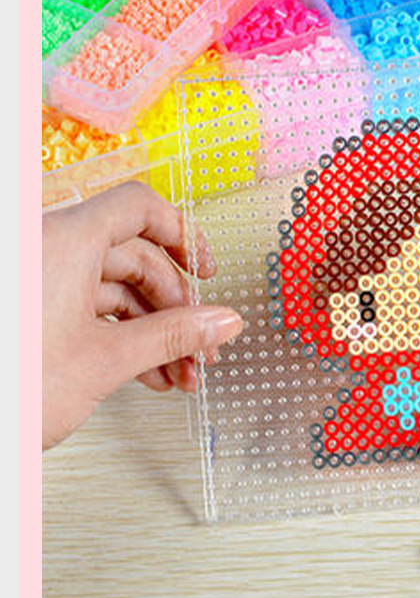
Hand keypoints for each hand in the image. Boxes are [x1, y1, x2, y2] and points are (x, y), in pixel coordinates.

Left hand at [43, 181, 242, 449]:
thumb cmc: (9, 390)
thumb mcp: (104, 361)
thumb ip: (173, 336)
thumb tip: (220, 321)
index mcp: (65, 241)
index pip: (141, 208)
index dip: (183, 234)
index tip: (206, 270)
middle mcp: (50, 250)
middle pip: (134, 256)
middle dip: (175, 307)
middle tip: (199, 346)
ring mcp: (38, 280)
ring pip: (114, 289)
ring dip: (153, 332)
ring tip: (177, 372)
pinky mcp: (31, 309)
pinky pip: (89, 309)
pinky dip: (122, 338)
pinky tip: (147, 373)